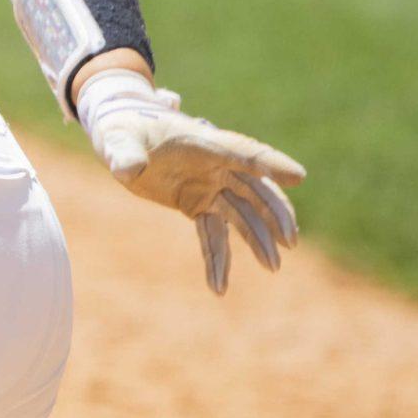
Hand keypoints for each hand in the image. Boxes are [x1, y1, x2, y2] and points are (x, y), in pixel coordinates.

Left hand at [76, 69, 305, 295]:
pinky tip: (219, 286)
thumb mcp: (119, 139)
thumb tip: (130, 169)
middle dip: (274, 214)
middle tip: (289, 241)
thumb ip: (124, 154)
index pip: (244, 151)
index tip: (298, 176)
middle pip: (255, 189)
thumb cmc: (124, 130)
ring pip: (242, 215)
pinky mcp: (198, 205)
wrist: (122, 138)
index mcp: (204, 142)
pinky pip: (213, 234)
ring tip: (272, 267)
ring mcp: (209, 187)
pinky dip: (218, 259)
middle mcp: (215, 165)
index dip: (271, 163)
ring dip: (258, 240)